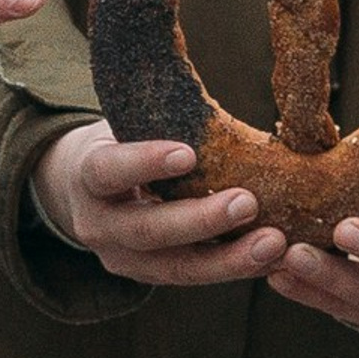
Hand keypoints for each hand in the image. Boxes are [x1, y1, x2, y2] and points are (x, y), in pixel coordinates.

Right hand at [31, 122, 288, 283]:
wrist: (85, 191)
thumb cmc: (119, 141)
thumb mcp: (122, 123)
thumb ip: (155, 117)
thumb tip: (197, 81)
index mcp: (86, 177)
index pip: (109, 170)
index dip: (145, 163)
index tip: (187, 153)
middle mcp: (98, 226)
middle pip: (148, 230)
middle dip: (200, 221)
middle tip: (248, 202)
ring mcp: (123, 259)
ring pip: (176, 267)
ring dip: (228, 259)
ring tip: (273, 243)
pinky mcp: (151, 276)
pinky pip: (194, 276)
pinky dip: (235, 267)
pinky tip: (273, 256)